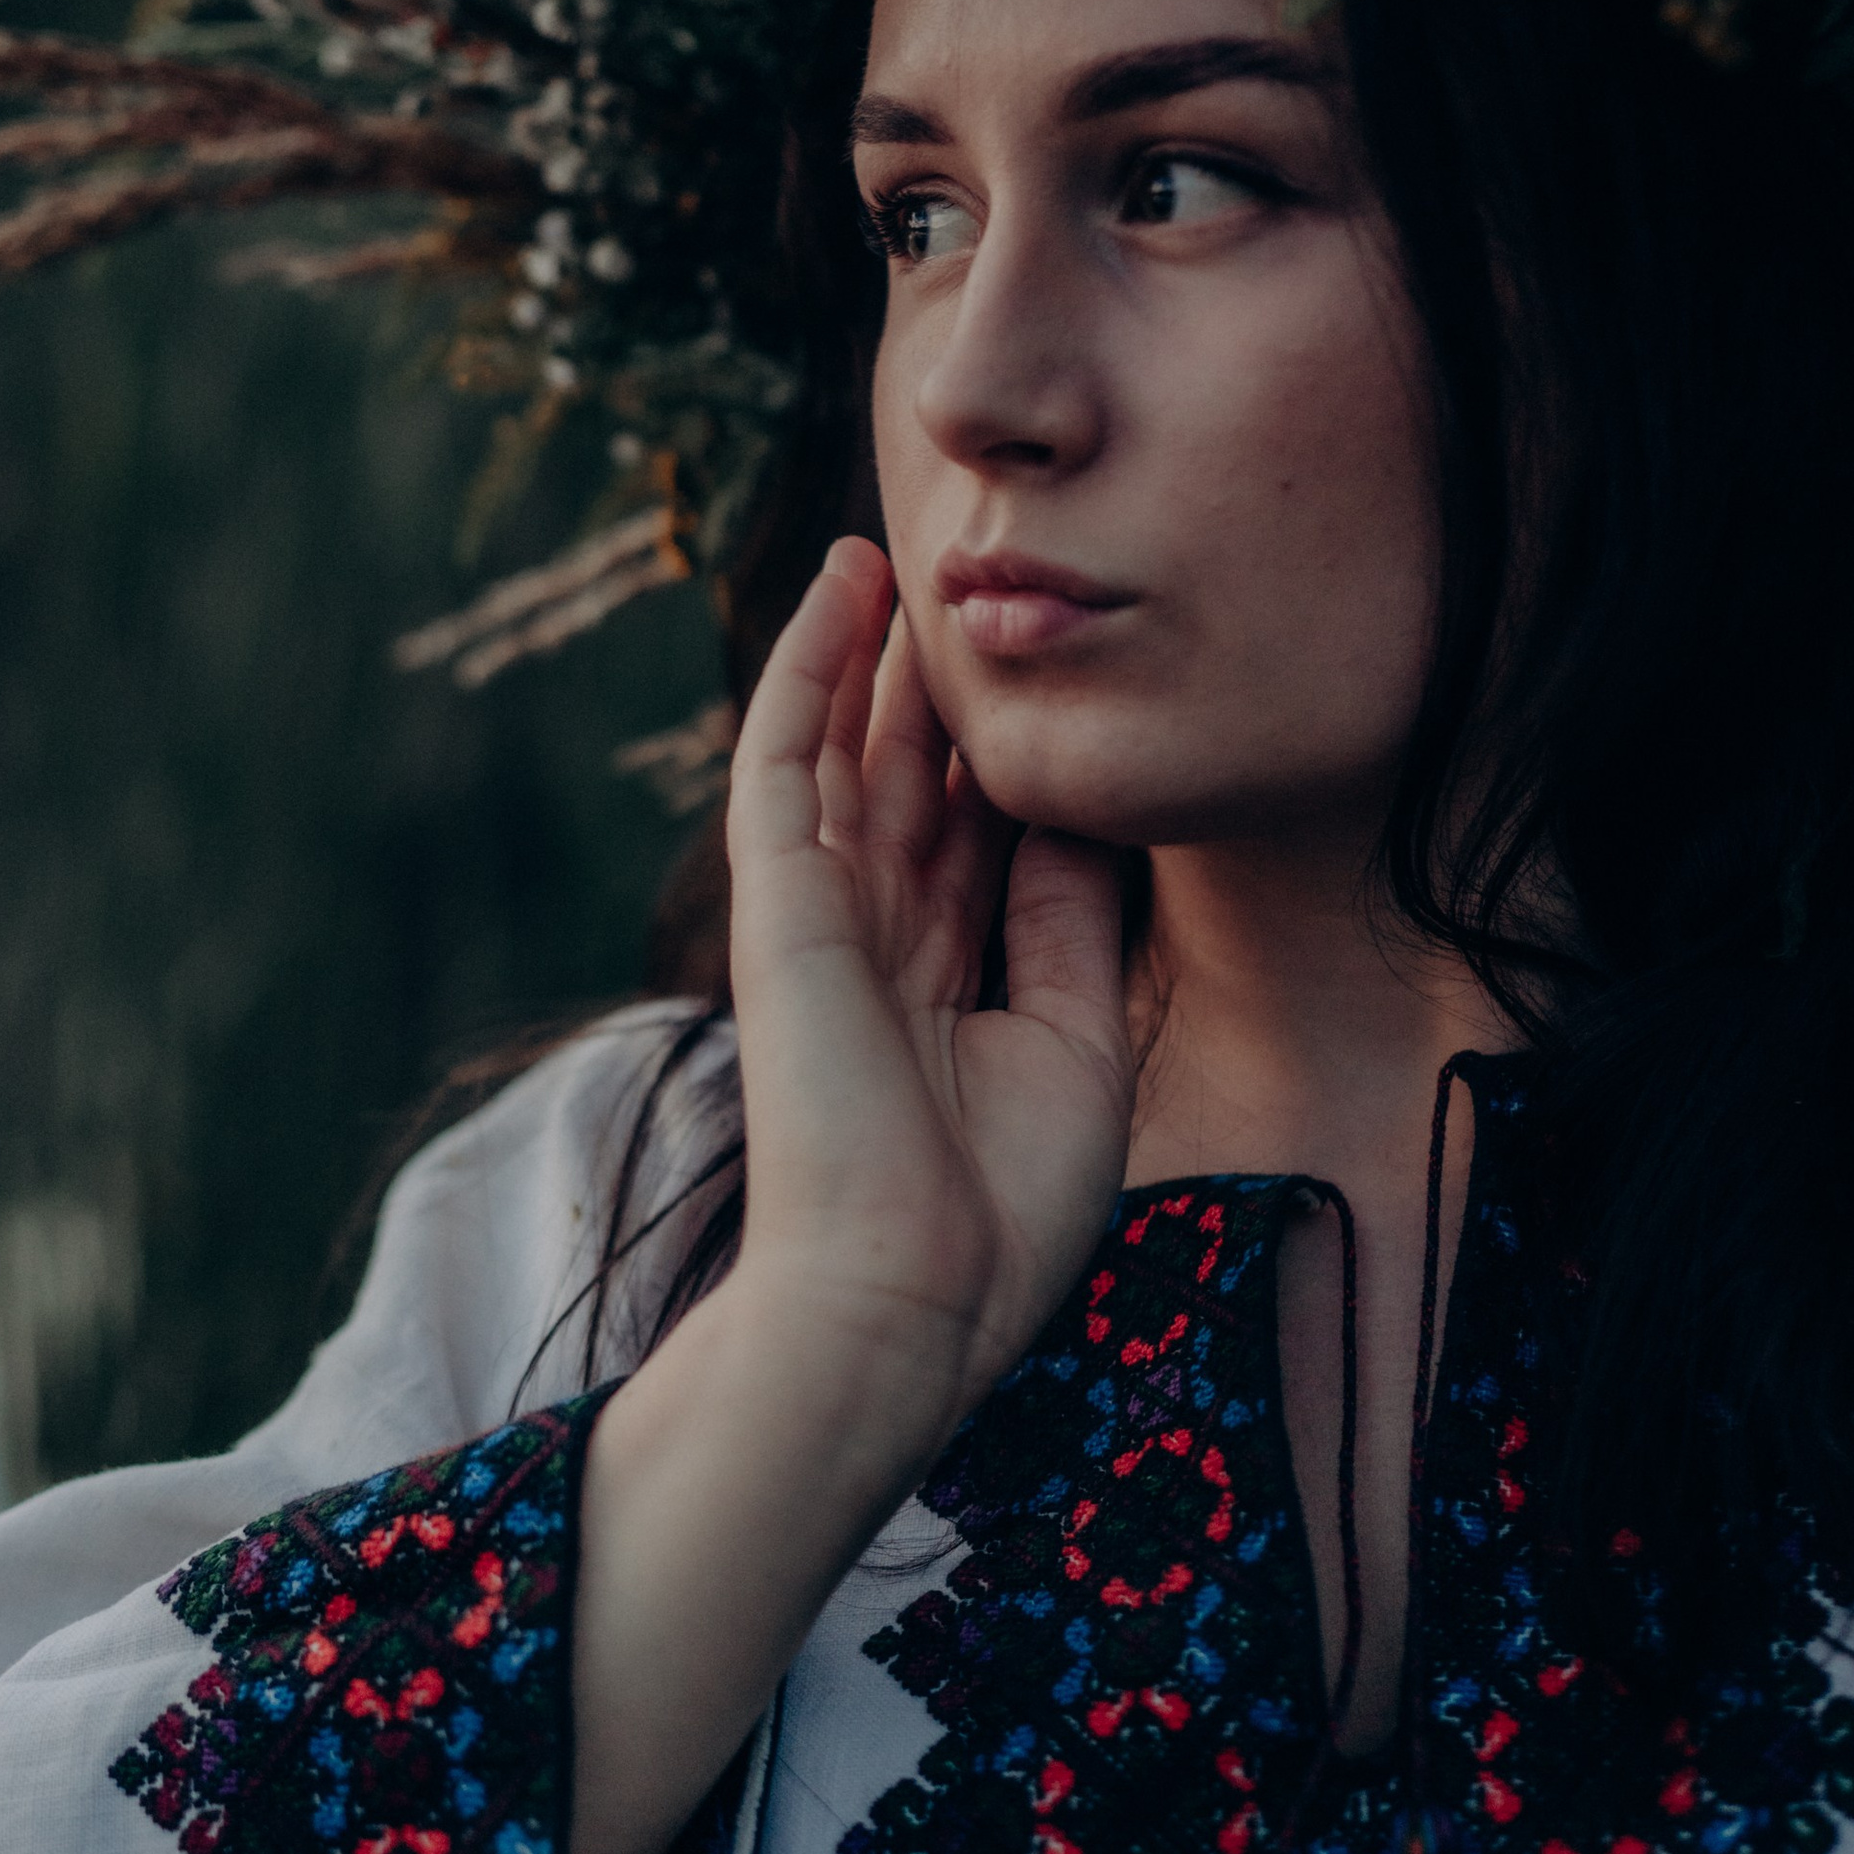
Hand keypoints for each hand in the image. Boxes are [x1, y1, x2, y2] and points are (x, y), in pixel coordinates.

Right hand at [724, 535, 1133, 1434]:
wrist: (906, 1299)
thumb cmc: (997, 1215)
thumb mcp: (1076, 1047)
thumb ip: (1068, 924)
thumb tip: (1074, 816)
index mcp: (947, 986)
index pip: (974, 840)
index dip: (998, 754)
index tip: (1038, 672)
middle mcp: (878, 941)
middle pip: (906, 779)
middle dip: (929, 686)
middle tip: (962, 581)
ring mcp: (821, 917)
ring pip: (839, 749)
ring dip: (860, 650)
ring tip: (886, 553)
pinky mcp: (777, 905)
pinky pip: (784, 758)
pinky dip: (808, 669)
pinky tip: (840, 594)